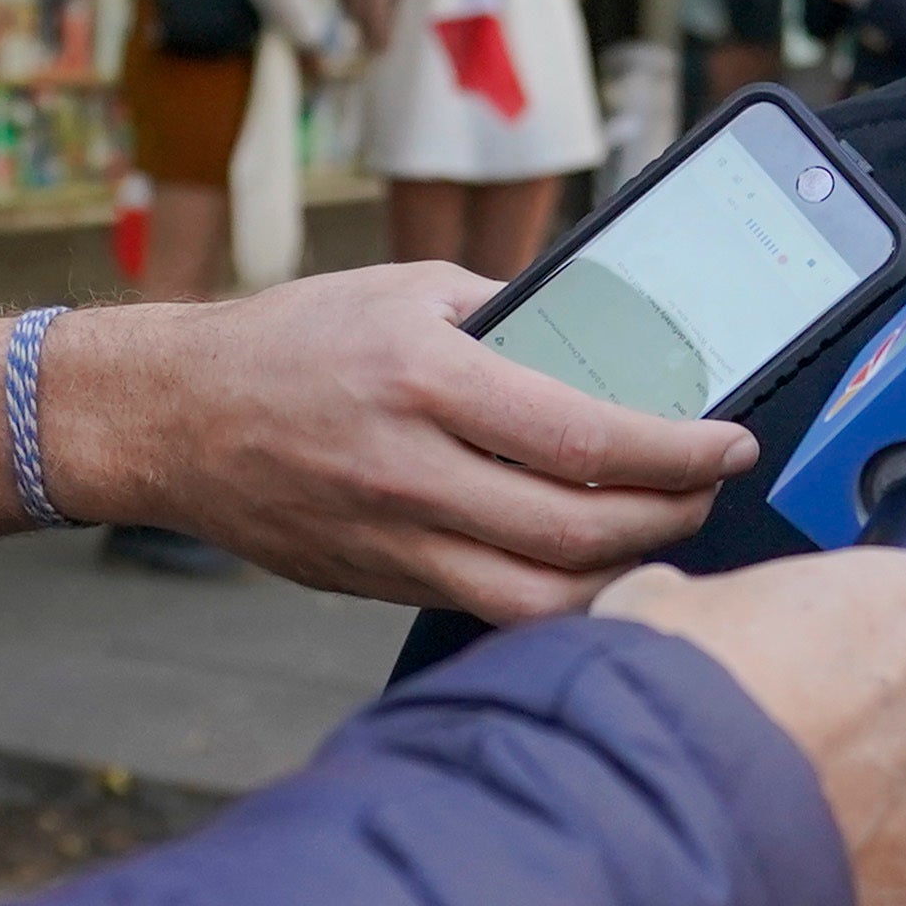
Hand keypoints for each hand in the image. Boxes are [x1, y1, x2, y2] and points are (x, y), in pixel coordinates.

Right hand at [0, 266, 758, 618]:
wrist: (173, 417)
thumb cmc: (293, 342)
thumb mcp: (408, 293)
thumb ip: (512, 316)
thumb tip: (617, 342)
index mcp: (427, 381)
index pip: (590, 438)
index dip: (681, 451)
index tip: (732, 443)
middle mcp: (412, 471)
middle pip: (582, 534)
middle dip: (673, 517)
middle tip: (709, 489)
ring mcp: (392, 541)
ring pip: (542, 600)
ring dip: (625, 576)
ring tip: (659, 533)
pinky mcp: (378, 583)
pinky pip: (489, 612)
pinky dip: (557, 599)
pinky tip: (589, 566)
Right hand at [595, 550, 905, 905]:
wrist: (654, 829)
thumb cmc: (672, 706)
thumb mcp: (666, 602)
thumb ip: (717, 604)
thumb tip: (683, 613)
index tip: (901, 649)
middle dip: (877, 735)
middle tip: (789, 744)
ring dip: (863, 813)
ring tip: (770, 820)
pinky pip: (893, 886)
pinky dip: (850, 885)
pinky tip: (776, 872)